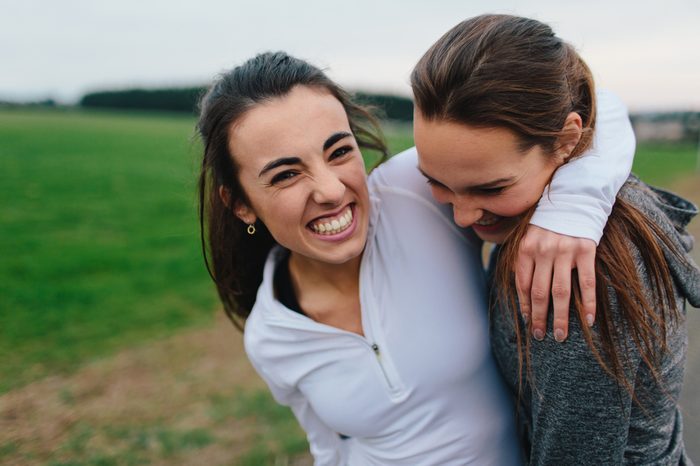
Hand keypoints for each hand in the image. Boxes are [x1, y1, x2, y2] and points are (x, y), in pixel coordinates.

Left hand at [516, 225, 596, 341]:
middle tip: (541, 336)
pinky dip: (587, 303)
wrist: (574, 198)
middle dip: (539, 318)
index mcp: (526, 249)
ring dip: (560, 317)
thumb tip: (523, 294)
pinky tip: (588, 320)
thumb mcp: (529, 237)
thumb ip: (525, 261)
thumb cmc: (549, 223)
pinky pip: (586, 282)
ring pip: (560, 292)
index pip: (522, 285)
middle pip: (539, 293)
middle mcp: (543, 251)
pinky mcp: (585, 250)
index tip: (528, 322)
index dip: (525, 306)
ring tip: (560, 335)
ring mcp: (565, 251)